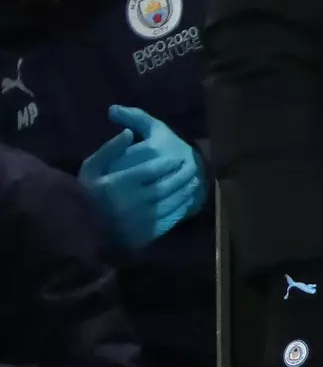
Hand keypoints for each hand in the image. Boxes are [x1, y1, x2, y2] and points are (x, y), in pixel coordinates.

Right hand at [79, 106, 205, 249]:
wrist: (84, 229)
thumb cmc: (87, 194)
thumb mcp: (91, 168)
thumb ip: (109, 150)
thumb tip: (128, 132)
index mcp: (118, 184)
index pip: (150, 170)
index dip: (167, 163)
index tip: (178, 157)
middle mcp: (132, 202)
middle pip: (164, 186)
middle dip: (181, 176)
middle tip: (192, 167)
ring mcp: (141, 220)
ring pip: (170, 203)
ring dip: (185, 191)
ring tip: (194, 180)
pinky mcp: (147, 234)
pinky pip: (170, 219)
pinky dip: (181, 208)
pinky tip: (188, 200)